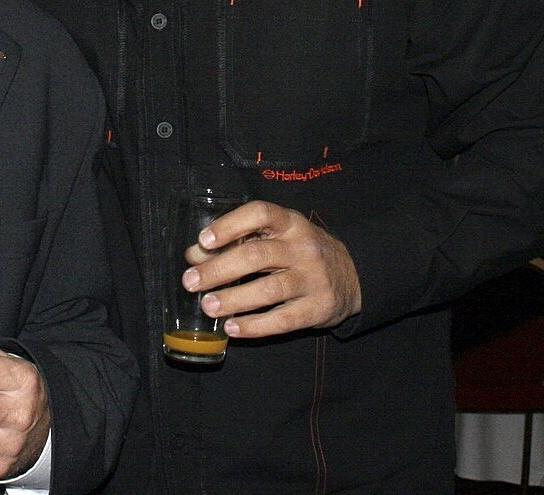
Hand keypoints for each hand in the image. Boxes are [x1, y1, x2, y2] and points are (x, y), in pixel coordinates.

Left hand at [181, 200, 360, 337]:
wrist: (352, 276)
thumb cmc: (299, 252)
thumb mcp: (275, 237)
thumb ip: (235, 242)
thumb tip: (194, 255)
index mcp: (289, 223)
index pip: (259, 214)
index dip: (229, 225)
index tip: (204, 241)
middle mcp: (302, 247)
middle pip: (256, 256)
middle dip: (218, 269)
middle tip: (190, 282)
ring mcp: (313, 278)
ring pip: (268, 290)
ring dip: (233, 300)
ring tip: (208, 306)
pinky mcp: (318, 308)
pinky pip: (283, 320)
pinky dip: (254, 326)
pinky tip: (232, 328)